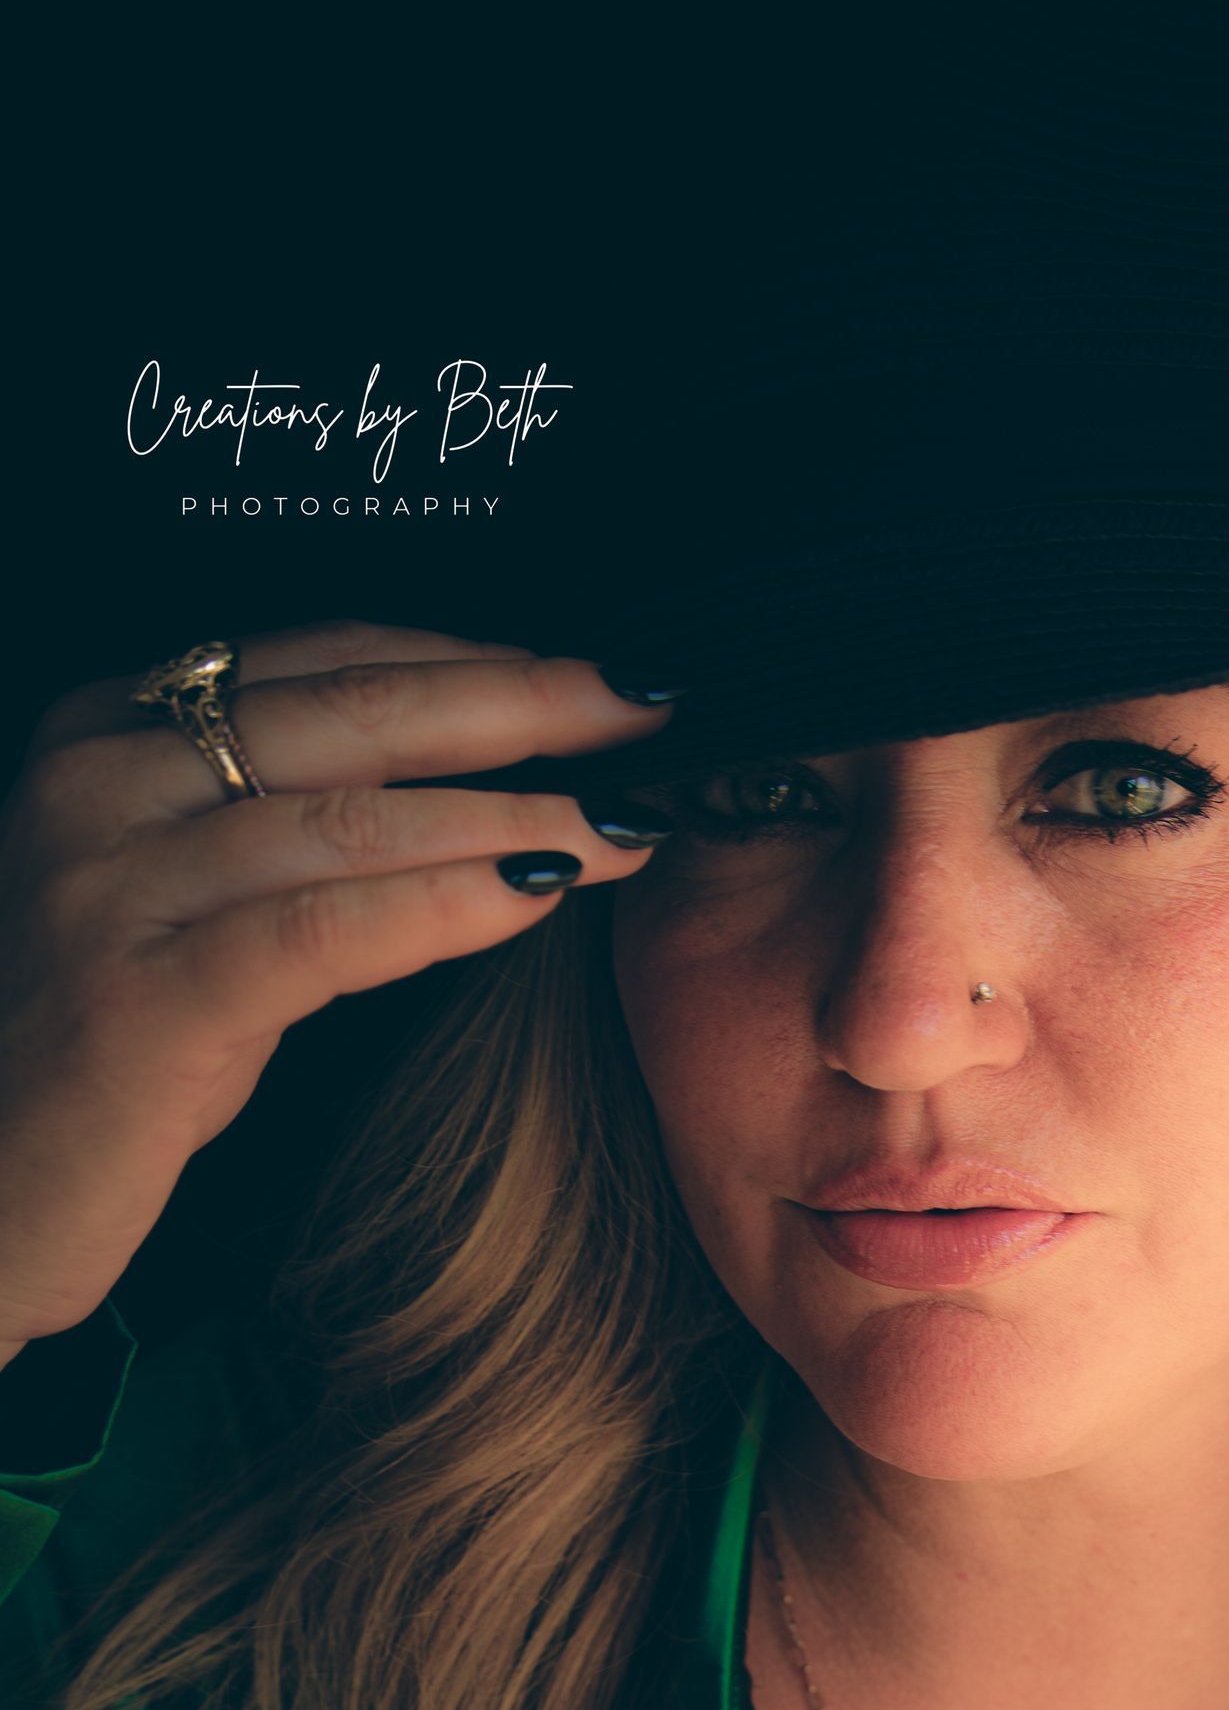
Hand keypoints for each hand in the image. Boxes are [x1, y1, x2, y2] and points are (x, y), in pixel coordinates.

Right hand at [0, 618, 675, 1360]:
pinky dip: (444, 904)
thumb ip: (299, 822)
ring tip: (624, 823)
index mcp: (112, 731)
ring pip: (354, 817)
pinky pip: (325, 932)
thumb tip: (484, 779)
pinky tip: (538, 896)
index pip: (327, 658)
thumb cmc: (103, 1052)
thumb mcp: (194, 904)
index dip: (478, 657)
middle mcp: (101, 783)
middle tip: (647, 708)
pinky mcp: (142, 1004)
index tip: (600, 672)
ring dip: (513, 813)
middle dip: (524, 704)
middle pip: (355, 713)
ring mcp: (113, 888)